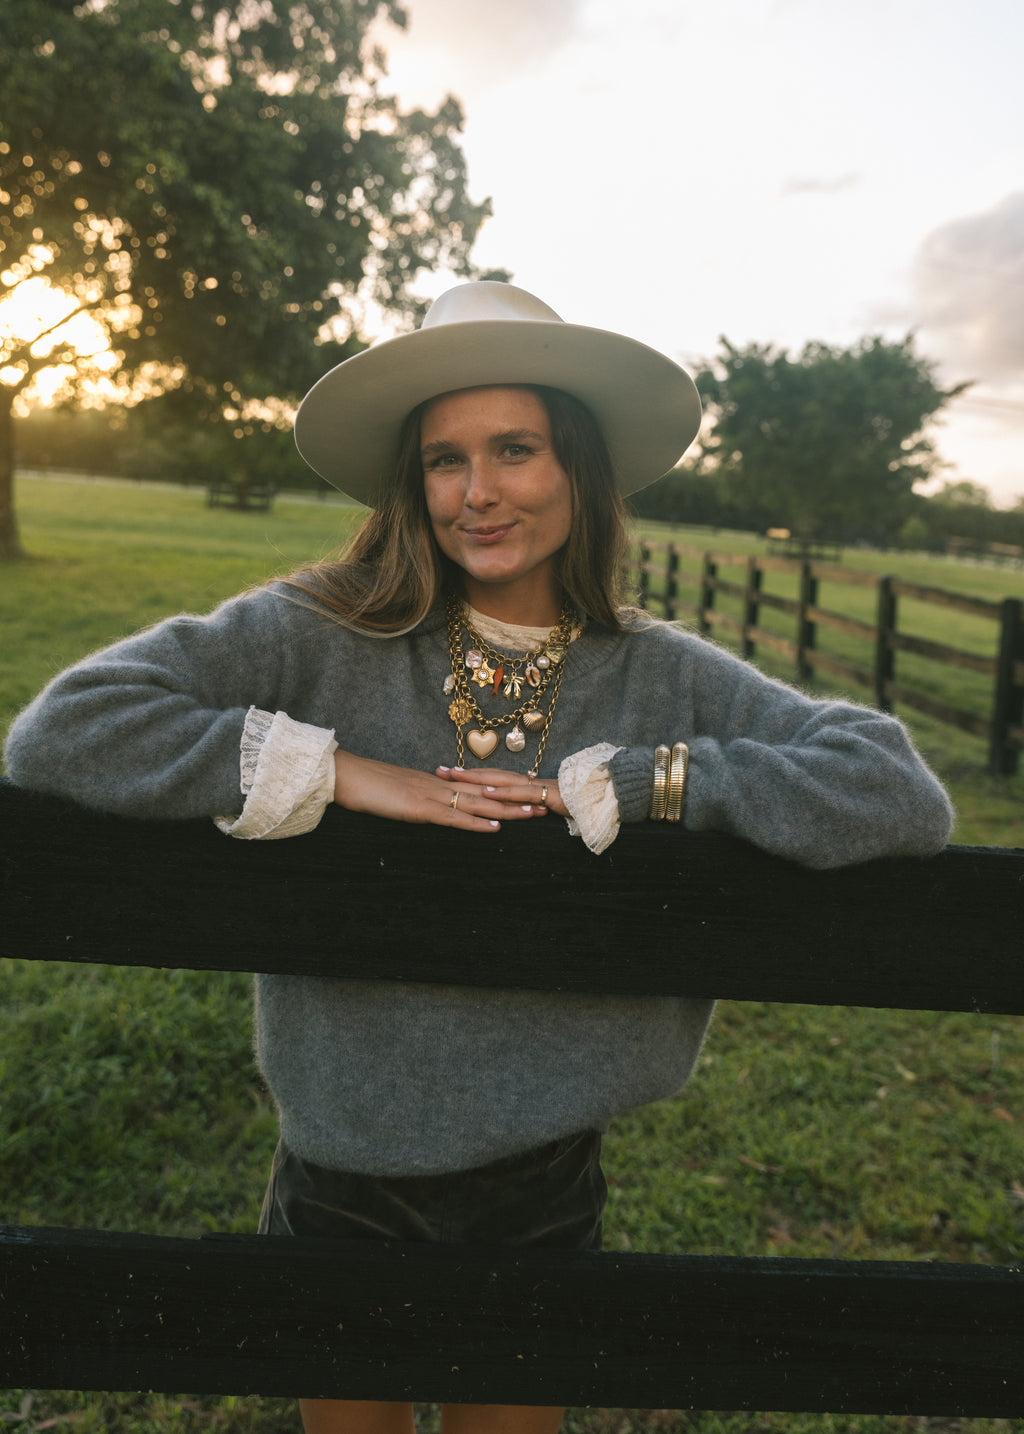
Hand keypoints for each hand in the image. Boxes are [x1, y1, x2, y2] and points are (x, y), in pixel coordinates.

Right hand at [333, 750, 550, 832]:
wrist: (347, 776)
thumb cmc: (368, 786)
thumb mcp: (398, 794)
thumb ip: (417, 798)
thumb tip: (429, 807)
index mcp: (435, 783)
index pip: (475, 787)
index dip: (501, 792)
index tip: (524, 795)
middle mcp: (439, 786)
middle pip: (484, 793)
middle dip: (514, 799)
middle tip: (541, 804)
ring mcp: (431, 796)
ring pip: (476, 804)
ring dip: (505, 810)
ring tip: (530, 815)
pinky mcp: (420, 809)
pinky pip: (453, 817)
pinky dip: (476, 823)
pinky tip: (494, 828)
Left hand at [437, 765, 567, 818]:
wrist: (600, 798)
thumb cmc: (571, 804)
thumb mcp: (540, 808)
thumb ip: (523, 807)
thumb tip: (506, 813)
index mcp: (520, 785)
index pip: (489, 778)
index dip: (467, 775)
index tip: (444, 772)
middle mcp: (524, 782)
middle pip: (488, 774)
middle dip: (463, 772)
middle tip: (438, 769)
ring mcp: (533, 787)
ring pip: (499, 780)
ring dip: (475, 778)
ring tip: (454, 776)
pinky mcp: (544, 795)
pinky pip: (519, 793)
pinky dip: (502, 791)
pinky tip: (485, 791)